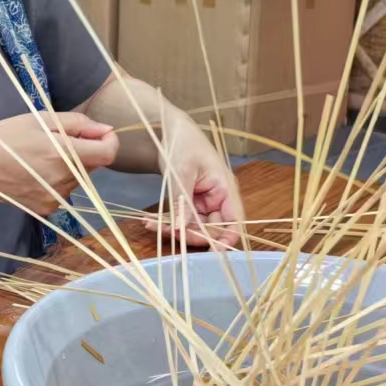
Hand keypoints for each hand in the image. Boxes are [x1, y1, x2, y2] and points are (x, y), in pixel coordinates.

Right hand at [0, 111, 120, 217]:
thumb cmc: (5, 137)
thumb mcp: (40, 119)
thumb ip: (78, 123)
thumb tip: (106, 130)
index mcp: (64, 154)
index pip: (108, 153)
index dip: (109, 140)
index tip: (98, 132)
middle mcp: (64, 180)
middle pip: (92, 165)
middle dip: (84, 151)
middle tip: (55, 140)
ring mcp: (57, 197)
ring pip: (78, 178)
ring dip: (70, 166)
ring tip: (40, 157)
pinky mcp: (48, 208)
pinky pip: (64, 190)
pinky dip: (57, 180)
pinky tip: (35, 173)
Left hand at [157, 114, 242, 247]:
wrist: (172, 131)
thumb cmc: (184, 144)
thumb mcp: (183, 172)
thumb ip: (183, 202)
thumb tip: (180, 230)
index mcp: (226, 190)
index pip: (234, 223)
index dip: (226, 240)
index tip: (211, 253)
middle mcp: (218, 200)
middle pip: (211, 230)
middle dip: (190, 236)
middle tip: (168, 232)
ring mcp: (203, 202)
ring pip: (193, 227)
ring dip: (174, 230)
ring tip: (151, 225)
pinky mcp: (189, 202)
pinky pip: (181, 219)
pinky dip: (167, 222)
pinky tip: (150, 221)